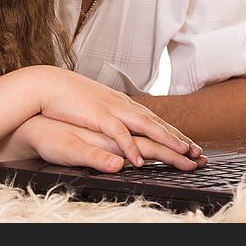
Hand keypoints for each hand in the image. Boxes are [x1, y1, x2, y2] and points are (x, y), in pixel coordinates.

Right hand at [19, 115, 207, 171]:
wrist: (46, 84)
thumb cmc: (68, 98)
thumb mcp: (95, 108)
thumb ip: (110, 117)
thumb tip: (122, 127)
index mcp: (122, 105)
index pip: (153, 120)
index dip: (173, 134)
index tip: (190, 146)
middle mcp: (122, 106)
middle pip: (157, 124)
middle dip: (179, 139)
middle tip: (199, 153)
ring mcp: (112, 110)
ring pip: (146, 126)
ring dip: (165, 140)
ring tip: (183, 154)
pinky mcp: (98, 116)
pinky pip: (119, 134)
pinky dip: (131, 147)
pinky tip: (140, 161)